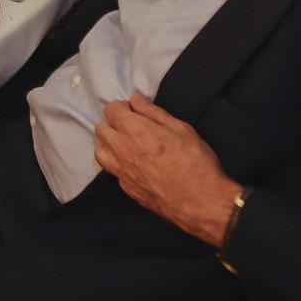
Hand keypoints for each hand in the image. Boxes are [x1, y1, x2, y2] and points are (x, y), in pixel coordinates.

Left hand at [93, 94, 243, 246]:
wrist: (200, 201)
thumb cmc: (195, 161)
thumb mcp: (180, 128)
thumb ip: (153, 112)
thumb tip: (135, 99)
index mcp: (132, 130)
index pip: (110, 109)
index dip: (123, 107)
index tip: (136, 112)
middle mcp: (119, 149)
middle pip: (101, 129)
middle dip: (114, 124)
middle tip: (134, 128)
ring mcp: (120, 171)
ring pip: (100, 151)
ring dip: (110, 145)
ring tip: (130, 147)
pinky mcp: (125, 189)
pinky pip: (112, 171)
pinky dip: (119, 165)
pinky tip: (136, 167)